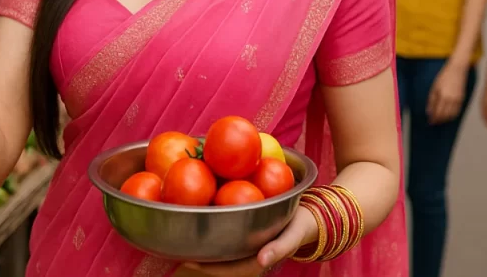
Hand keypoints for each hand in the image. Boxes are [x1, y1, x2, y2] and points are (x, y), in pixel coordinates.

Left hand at [177, 205, 317, 275]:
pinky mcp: (248, 235)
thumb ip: (280, 248)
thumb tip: (262, 261)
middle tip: (175, 249)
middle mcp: (249, 256)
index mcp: (257, 260)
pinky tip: (199, 220)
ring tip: (180, 238)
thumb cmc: (302, 225)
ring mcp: (247, 247)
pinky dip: (213, 232)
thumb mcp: (294, 235)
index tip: (189, 260)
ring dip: (204, 247)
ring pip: (221, 251)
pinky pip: (227, 236)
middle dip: (199, 259)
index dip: (208, 267)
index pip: (228, 269)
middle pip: (220, 262)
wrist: (311, 216)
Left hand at [427, 61, 468, 124]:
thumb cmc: (444, 77)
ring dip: (445, 119)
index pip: (437, 112)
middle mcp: (451, 100)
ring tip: (440, 120)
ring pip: (451, 115)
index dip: (434, 118)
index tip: (430, 121)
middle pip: (444, 115)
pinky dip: (452, 116)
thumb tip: (429, 112)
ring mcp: (457, 100)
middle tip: (434, 122)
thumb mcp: (434, 87)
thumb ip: (431, 100)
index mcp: (442, 96)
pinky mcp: (462, 99)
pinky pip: (457, 111)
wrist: (457, 70)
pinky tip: (448, 116)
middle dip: (439, 120)